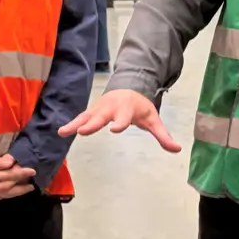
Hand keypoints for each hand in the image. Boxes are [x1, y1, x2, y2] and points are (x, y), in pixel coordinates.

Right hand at [58, 89, 180, 152]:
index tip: (115, 129)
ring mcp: (99, 109)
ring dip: (75, 124)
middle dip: (92, 124)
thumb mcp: (153, 119)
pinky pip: (80, 118)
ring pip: (86, 117)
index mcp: (126, 109)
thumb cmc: (139, 107)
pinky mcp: (91, 112)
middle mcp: (110, 108)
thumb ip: (162, 135)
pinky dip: (71, 124)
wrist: (128, 88)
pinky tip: (61, 132)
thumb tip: (177, 149)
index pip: (123, 118)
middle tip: (83, 131)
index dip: (120, 123)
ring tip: (64, 132)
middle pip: (100, 116)